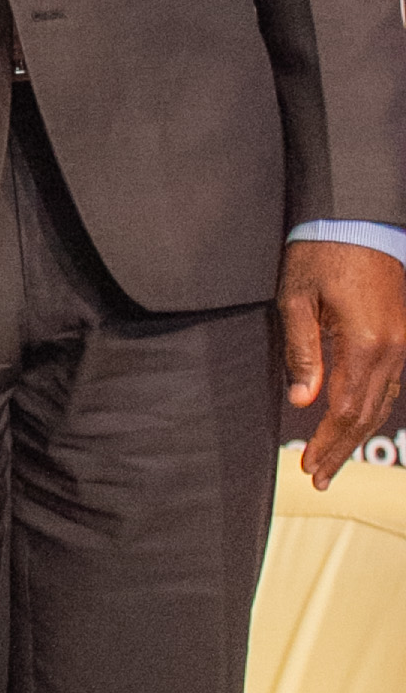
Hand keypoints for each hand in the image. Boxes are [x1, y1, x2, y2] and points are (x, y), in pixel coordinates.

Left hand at [279, 239, 405, 487]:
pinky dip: (372, 406)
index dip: (327, 443)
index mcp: (365, 342)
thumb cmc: (320, 251)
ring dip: (358, 433)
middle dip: (342, 449)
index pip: (346, 410)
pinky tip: (355, 421)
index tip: (308, 468)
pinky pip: (391, 381)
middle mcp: (393, 347)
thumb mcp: (296, 299)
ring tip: (334, 460)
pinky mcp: (402, 330)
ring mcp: (402, 339)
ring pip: (384, 400)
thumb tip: (303, 402)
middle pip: (369, 414)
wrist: (357, 214)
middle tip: (319, 477)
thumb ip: (302, 353)